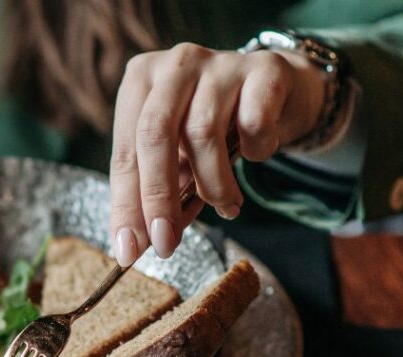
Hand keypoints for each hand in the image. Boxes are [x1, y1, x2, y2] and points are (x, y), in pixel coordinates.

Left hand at [109, 43, 326, 262]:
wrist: (278, 90)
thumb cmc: (216, 127)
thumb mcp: (179, 158)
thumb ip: (159, 193)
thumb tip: (142, 244)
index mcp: (140, 81)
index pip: (124, 153)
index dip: (126, 205)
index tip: (129, 250)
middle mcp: (175, 64)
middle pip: (155, 136)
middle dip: (158, 199)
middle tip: (166, 243)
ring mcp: (219, 61)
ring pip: (203, 134)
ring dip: (213, 185)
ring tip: (225, 205)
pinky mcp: (264, 68)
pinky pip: (254, 123)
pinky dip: (255, 152)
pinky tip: (256, 154)